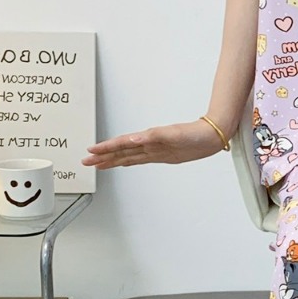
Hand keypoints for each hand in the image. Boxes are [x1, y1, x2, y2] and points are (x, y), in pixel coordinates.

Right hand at [81, 119, 225, 169]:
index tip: (91, 153)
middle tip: (86, 162)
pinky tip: (122, 163)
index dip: (106, 149)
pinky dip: (128, 161)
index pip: (122, 144)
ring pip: (127, 156)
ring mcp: (155, 150)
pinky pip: (139, 159)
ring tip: (98, 164)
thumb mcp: (174, 134)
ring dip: (112, 160)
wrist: (211, 137)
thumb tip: (134, 140)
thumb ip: (153, 136)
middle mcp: (149, 144)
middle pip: (120, 151)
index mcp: (148, 138)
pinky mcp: (162, 156)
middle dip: (102, 157)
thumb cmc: (195, 134)